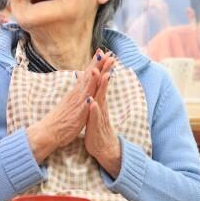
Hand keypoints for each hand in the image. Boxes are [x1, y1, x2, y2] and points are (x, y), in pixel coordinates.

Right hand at [28, 50, 113, 162]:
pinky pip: (84, 106)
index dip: (95, 63)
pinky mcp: (77, 115)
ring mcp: (76, 104)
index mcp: (76, 92)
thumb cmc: (59, 118)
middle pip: (89, 77)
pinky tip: (92, 93)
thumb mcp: (69, 101)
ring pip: (88, 87)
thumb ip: (77, 90)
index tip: (102, 52)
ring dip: (96, 76)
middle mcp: (76, 95)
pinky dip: (88, 98)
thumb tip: (80, 78)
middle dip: (98, 64)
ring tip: (103, 67)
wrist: (47, 132)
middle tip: (108, 53)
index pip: (87, 75)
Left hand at [84, 62, 121, 177]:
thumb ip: (95, 95)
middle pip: (102, 86)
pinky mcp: (95, 126)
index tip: (101, 52)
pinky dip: (93, 110)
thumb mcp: (94, 108)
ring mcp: (99, 115)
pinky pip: (94, 117)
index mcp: (98, 100)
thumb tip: (93, 82)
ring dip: (101, 87)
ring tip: (102, 75)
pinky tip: (92, 102)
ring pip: (100, 99)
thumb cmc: (97, 127)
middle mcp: (100, 105)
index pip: (99, 81)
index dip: (99, 66)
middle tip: (107, 57)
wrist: (103, 149)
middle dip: (104, 71)